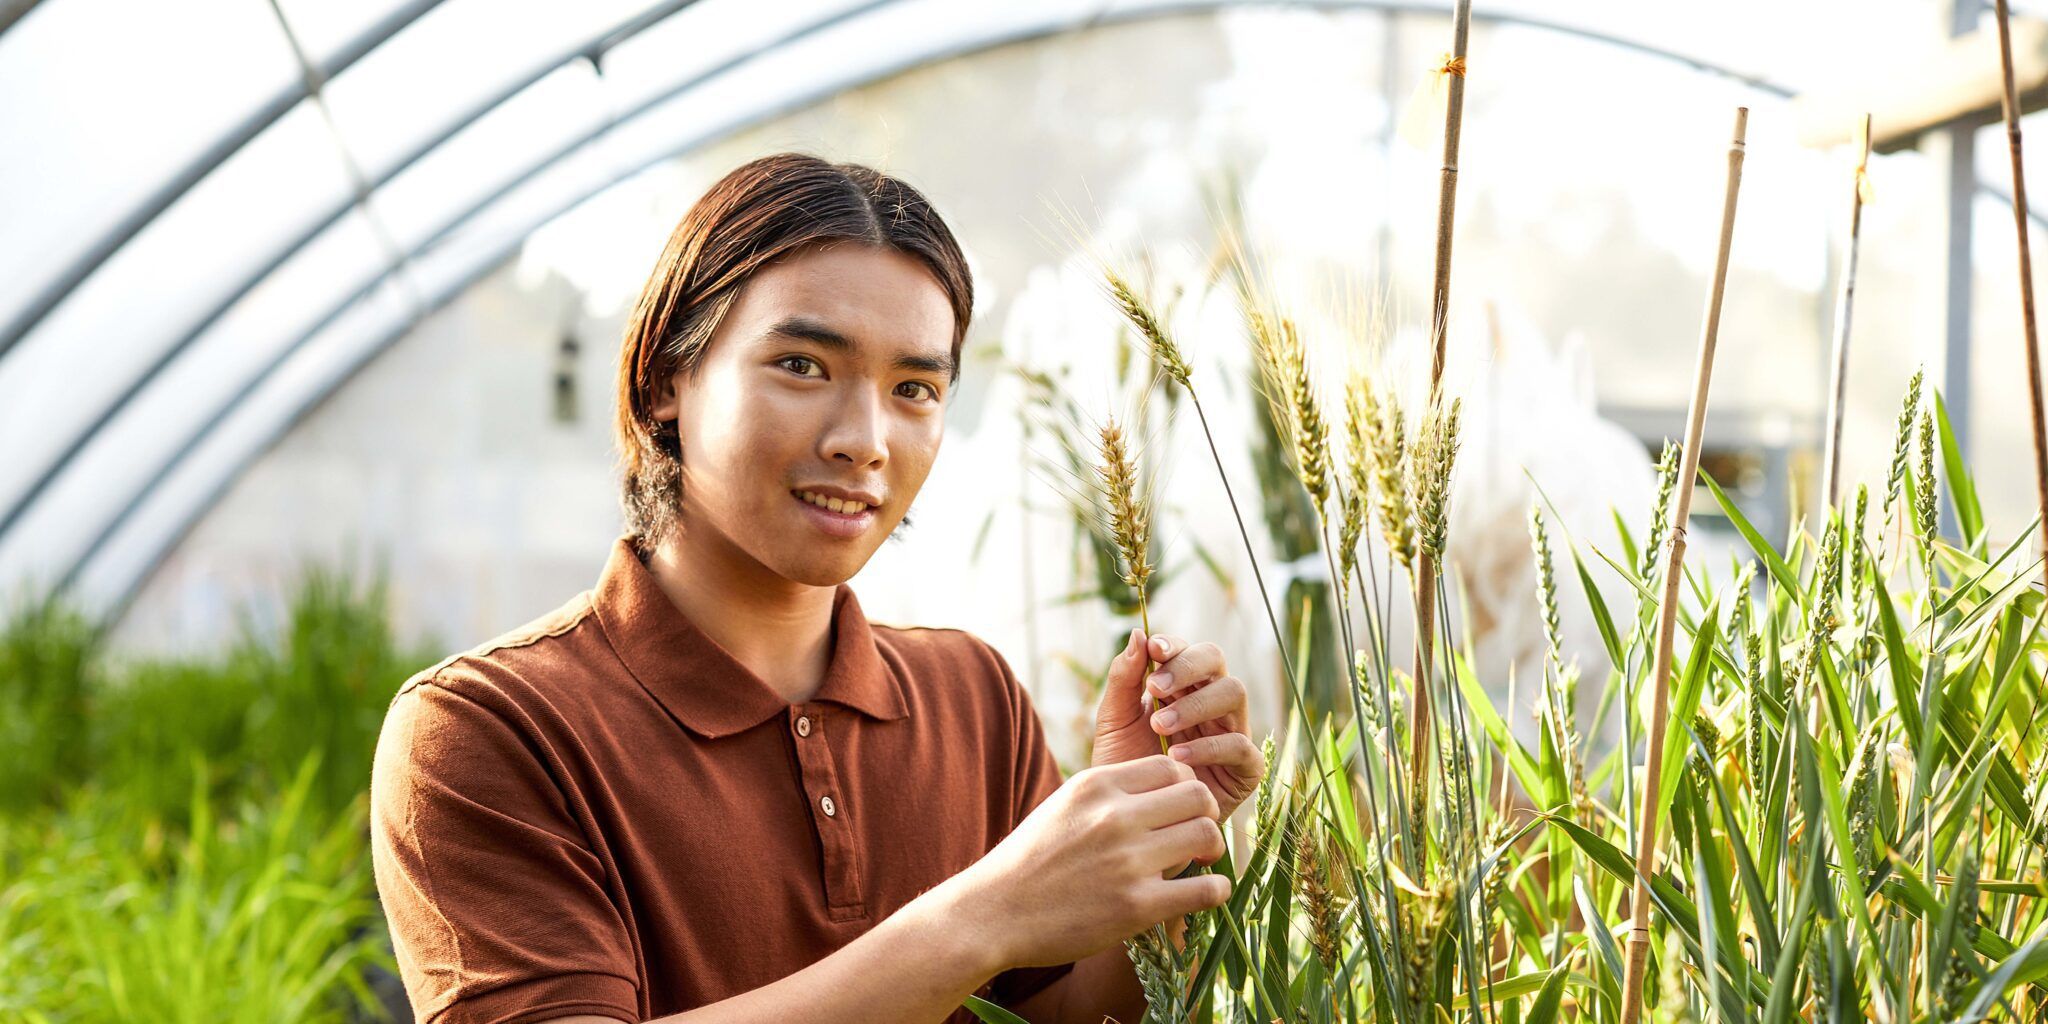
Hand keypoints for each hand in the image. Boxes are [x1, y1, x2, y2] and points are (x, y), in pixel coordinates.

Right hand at [943, 754, 1229, 966]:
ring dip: (1211, 849)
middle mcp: (1115, 815)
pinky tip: (1205, 893)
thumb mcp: (1063, 805)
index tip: (1180, 809)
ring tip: (1199, 864)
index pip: (1171, 766)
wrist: (992, 913)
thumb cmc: (1029, 861)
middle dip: (1206, 813)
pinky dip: (1215, 890)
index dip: (1185, 785)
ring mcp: (1128, 860)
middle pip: (1198, 794)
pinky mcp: (1137, 906)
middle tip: (1197, 835)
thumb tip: (1161, 789)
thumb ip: (1108, 794)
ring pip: (1207, 834)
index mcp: (1097, 785)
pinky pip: (1206, 889)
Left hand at [1090, 630, 1265, 825]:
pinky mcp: (1244, 769)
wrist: (1130, 823)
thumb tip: (1138, 633)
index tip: (1154, 651)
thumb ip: (1124, 678)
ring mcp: (1230, 732)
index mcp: (1182, 686)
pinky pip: (1241, 745)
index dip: (1175, 646)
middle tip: (1157, 688)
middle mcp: (1210, 703)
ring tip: (1160, 726)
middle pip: (1217, 661)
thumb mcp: (1114, 721)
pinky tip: (1177, 757)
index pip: (1187, 650)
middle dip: (1188, 667)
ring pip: (1234, 693)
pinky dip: (1210, 746)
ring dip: (1197, 704)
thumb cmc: (1124, 767)